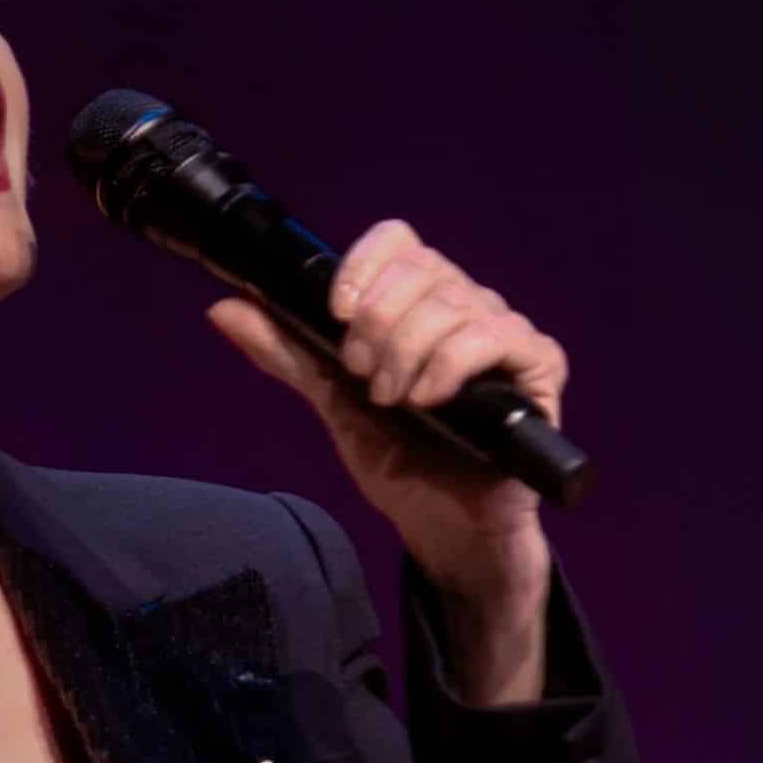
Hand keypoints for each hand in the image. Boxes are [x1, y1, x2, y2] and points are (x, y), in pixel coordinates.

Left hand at [205, 220, 564, 699]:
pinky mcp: (539, 364)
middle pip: (422, 267)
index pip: (398, 240)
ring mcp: (505, 331)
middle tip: (361, 376)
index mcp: (417, 301)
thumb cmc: (398, 456)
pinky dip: (451, 364)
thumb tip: (222, 307)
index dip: (362, 267)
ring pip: (453, 302)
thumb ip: (285, 351)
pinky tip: (429, 399)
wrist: (439, 522)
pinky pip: (498, 334)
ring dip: (407, 353)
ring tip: (392, 400)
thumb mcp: (332, 399)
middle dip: (375, 322)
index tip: (334, 313)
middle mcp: (465, 304)